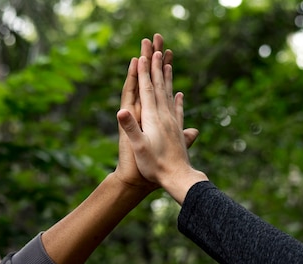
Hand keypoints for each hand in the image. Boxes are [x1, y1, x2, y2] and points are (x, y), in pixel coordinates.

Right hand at [117, 49, 205, 203]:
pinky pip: (178, 109)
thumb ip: (131, 128)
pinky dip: (178, 99)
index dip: (144, 72)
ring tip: (168, 62)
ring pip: (170, 94)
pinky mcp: (178, 131)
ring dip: (167, 77)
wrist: (178, 178)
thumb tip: (121, 110)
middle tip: (156, 47)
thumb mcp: (139, 147)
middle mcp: (165, 117)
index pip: (147, 90)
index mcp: (153, 119)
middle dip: (156, 66)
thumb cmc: (155, 166)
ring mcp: (173, 123)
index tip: (143, 55)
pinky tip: (180, 94)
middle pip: (160, 86)